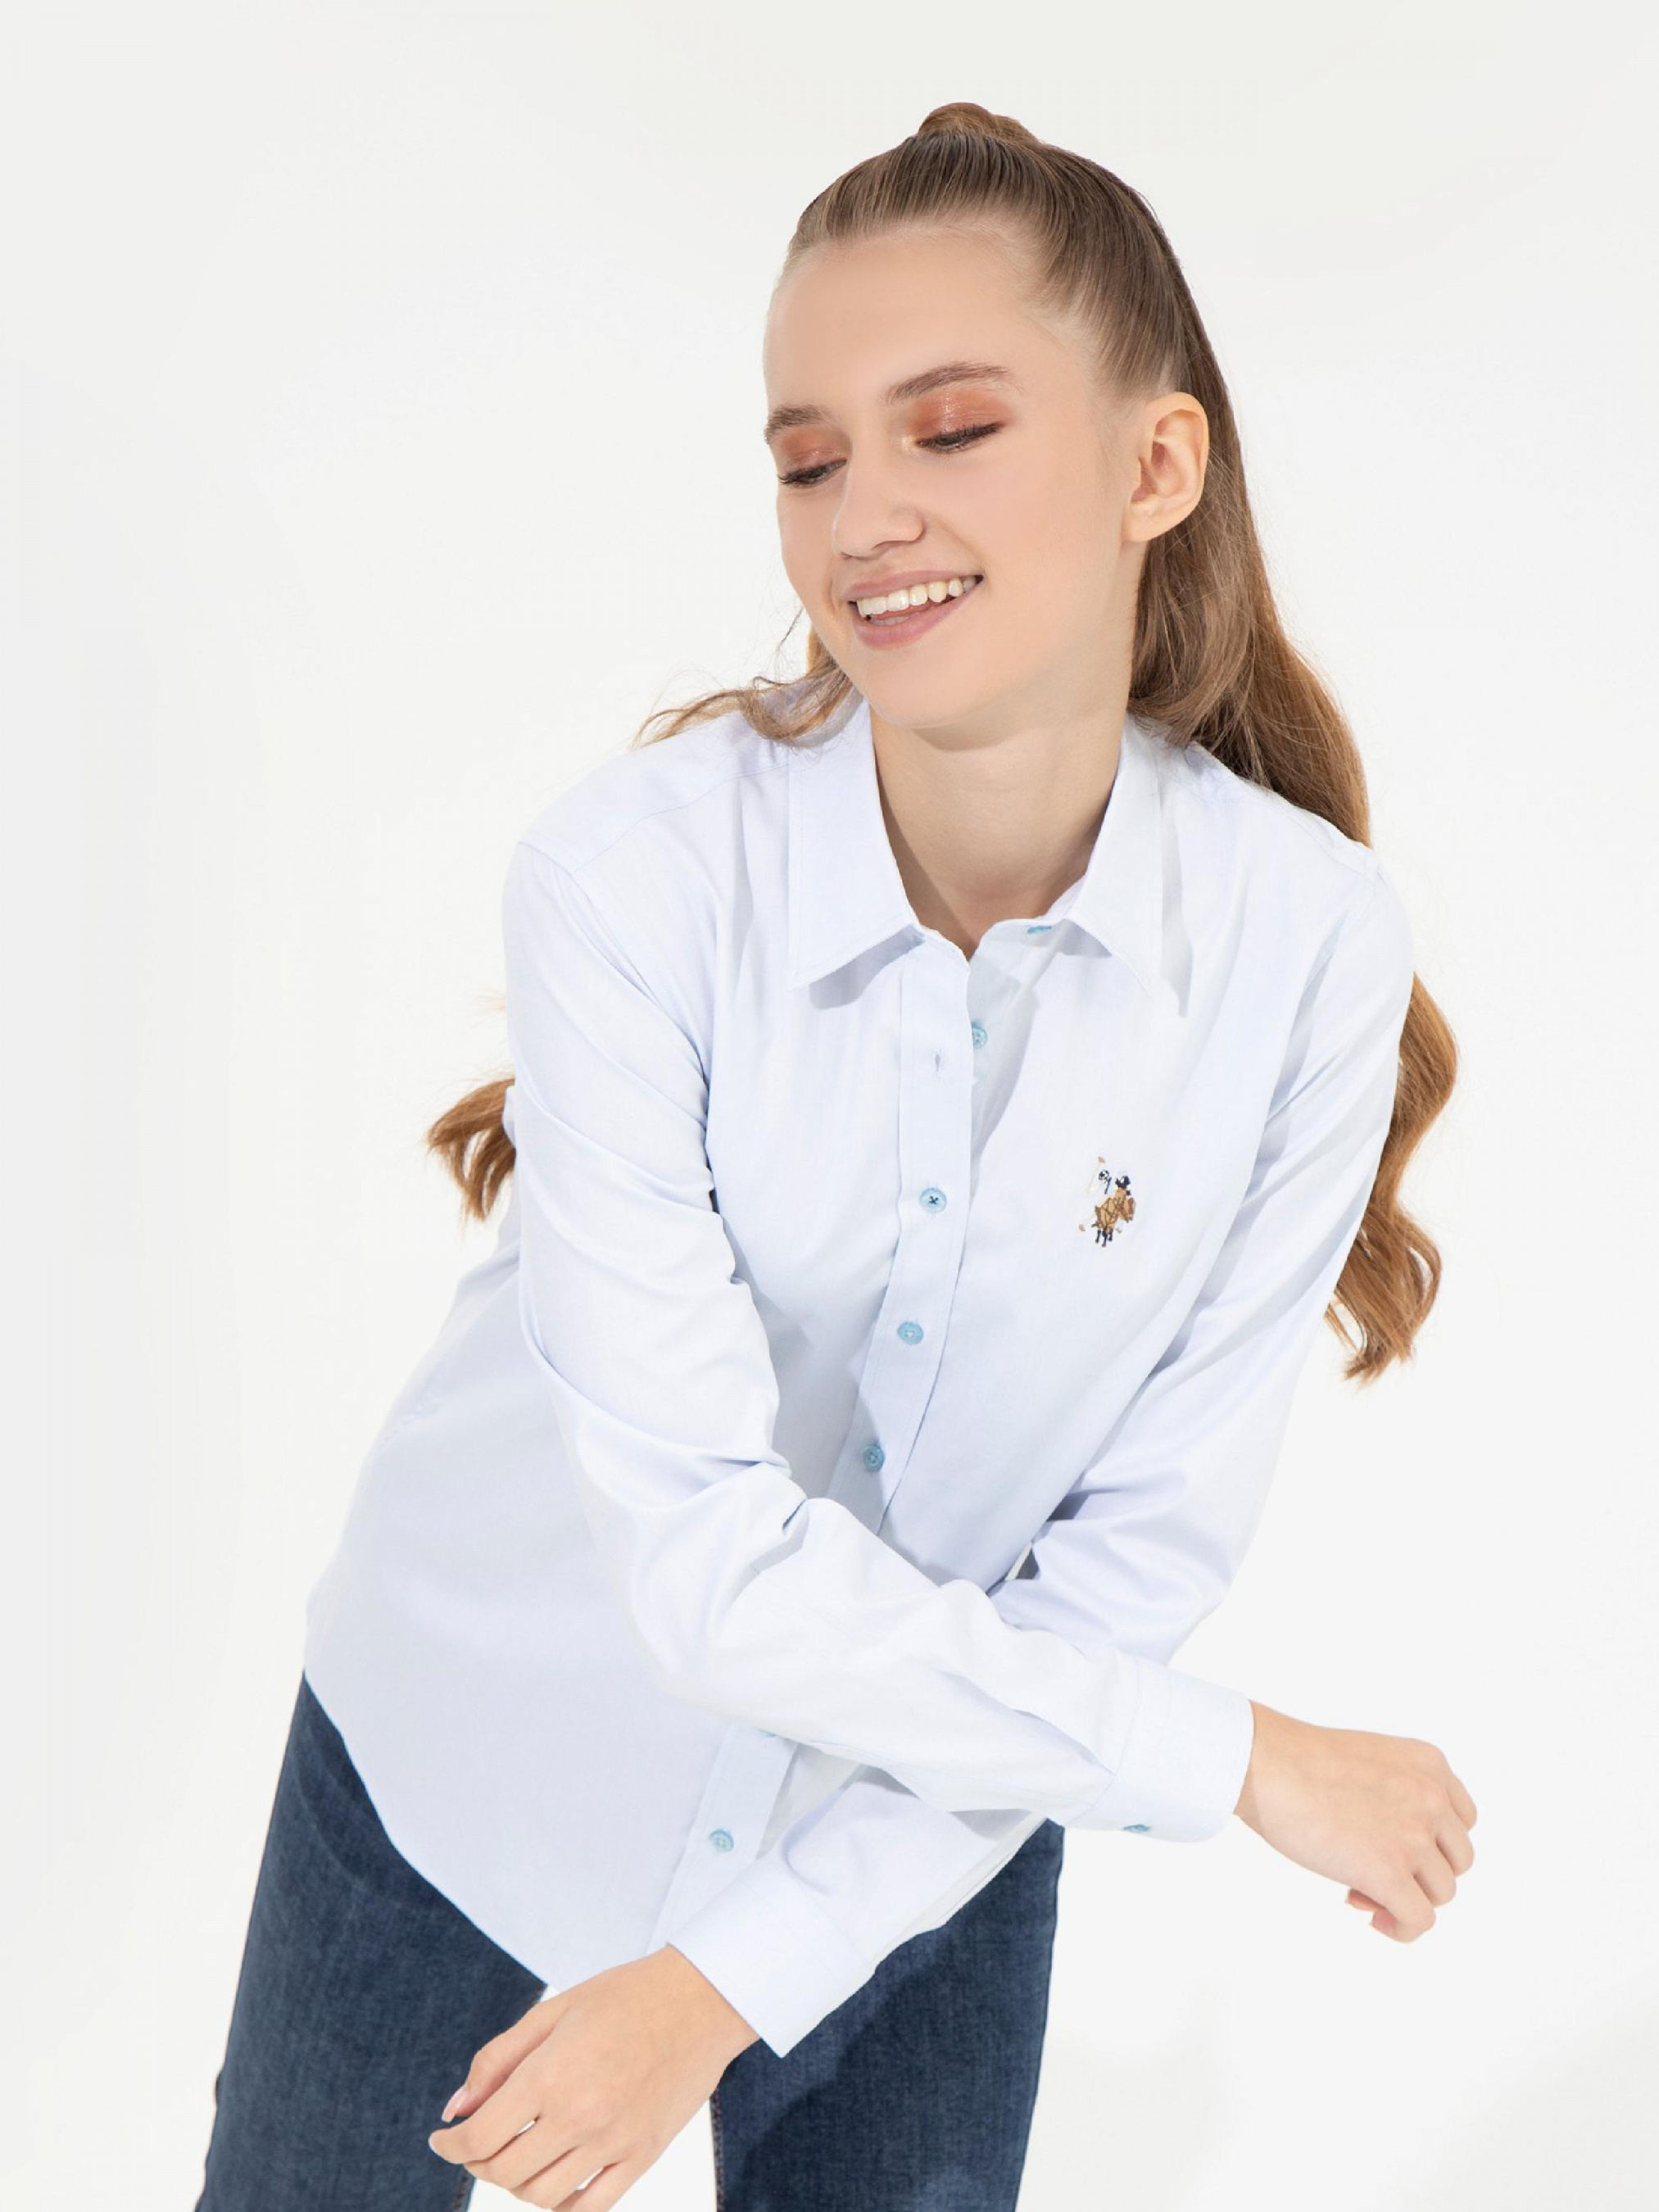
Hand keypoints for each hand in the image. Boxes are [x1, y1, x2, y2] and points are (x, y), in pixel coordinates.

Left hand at [426, 1943, 757, 2207]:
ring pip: (542, 2197)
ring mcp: (614, 2143)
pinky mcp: (643, 2156)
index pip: (479, 2136)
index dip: (449, 2146)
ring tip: (514, 2157)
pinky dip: (561, 2206)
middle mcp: (579, 2117)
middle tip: (475, 2145)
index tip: (441, 2140)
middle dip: (477, 2163)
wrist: (701, 1999)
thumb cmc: (624, 1995)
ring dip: (515, 2184)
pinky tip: (551, 2184)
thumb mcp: (553, 2010)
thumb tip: (454, 2109)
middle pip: (504, 2172)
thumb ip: (498, 2059)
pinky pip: (591, 2207)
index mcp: (550, 2075)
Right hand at [1233, 1700, 1477, 1939]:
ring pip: (1441, 1892)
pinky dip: (1401, 1928)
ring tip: (1360, 1890)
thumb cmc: (1297, 1761)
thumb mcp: (1370, 1761)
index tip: (1393, 1846)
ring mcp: (1413, 1835)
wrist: (1264, 1763)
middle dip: (1419, 1873)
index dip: (1430, 1843)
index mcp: (1429, 1764)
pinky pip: (1420, 1919)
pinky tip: (1374, 1920)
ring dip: (1405, 1898)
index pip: (1462, 1820)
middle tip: (1370, 1870)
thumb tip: (1401, 1865)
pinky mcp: (1389, 1871)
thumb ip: (1397, 1795)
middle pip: (1456, 1860)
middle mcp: (1431, 1797)